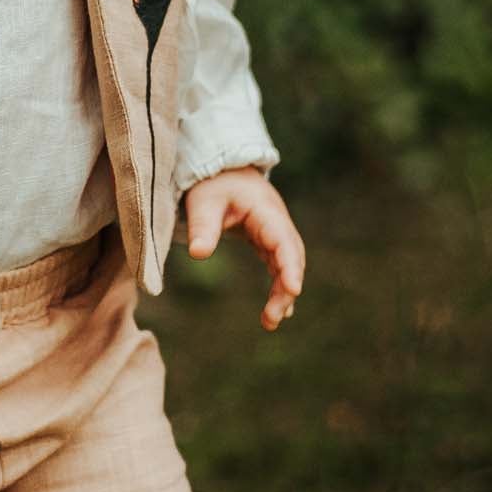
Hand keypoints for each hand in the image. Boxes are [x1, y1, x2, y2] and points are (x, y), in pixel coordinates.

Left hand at [180, 166, 304, 332]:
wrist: (220, 170)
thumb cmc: (212, 183)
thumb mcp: (204, 201)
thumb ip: (203, 227)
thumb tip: (198, 254)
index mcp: (266, 211)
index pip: (284, 241)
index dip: (290, 266)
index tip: (293, 290)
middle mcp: (277, 223)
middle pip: (291, 258)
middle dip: (286, 288)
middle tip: (273, 318)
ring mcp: (274, 232)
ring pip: (287, 264)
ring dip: (283, 292)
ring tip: (270, 322)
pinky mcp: (267, 240)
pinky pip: (278, 265)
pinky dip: (278, 286)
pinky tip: (274, 311)